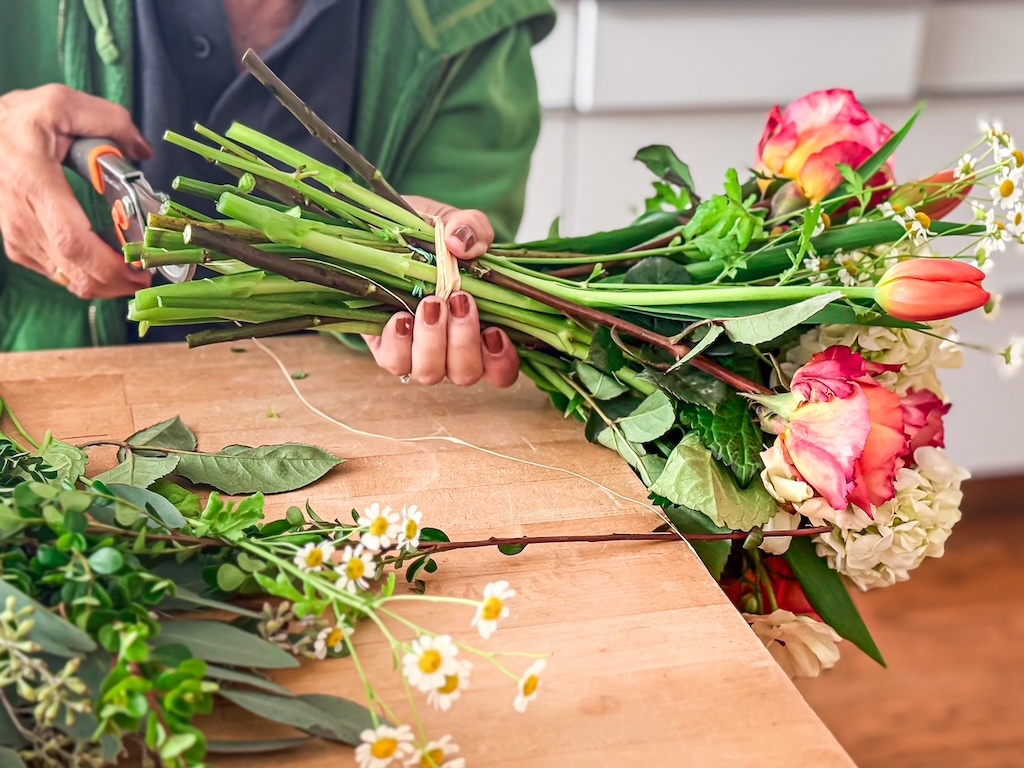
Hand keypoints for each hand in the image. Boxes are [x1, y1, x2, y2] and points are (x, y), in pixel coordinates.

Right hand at [0, 85, 153, 298]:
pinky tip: (109, 266)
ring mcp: (19, 236)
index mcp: (35, 183)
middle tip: (149, 275)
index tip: (141, 267)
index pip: (73, 240)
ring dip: (107, 284)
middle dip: (118, 282)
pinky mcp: (20, 246)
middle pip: (76, 270)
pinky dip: (89, 278)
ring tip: (136, 272)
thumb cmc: (21, 119)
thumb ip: (111, 121)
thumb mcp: (64, 103)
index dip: (110, 264)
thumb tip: (143, 150)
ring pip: (69, 279)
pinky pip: (60, 274)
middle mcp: (24, 217)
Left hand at [363, 198, 519, 387]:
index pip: (501, 371)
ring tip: (430, 303)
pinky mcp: (387, 347)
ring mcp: (418, 353)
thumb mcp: (456, 223)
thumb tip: (462, 244)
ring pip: (431, 373)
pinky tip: (400, 315)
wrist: (387, 233)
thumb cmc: (432, 236)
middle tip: (458, 300)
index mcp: (482, 332)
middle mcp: (451, 352)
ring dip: (433, 341)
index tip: (494, 332)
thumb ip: (472, 227)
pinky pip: (395, 362)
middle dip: (464, 342)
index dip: (502, 362)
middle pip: (466, 374)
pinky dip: (400, 342)